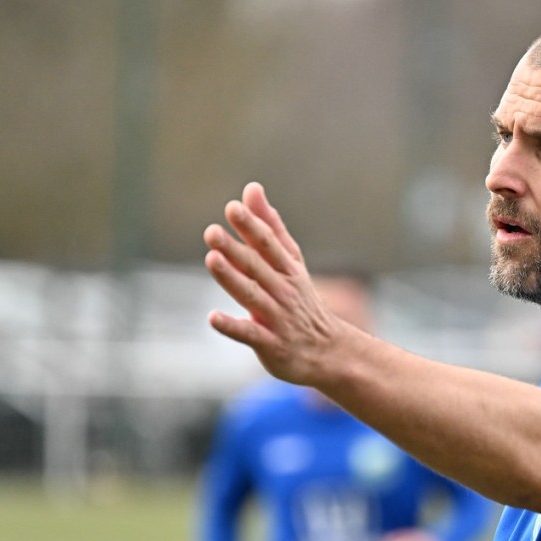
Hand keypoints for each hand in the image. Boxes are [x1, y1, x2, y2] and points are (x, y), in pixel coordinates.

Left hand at [204, 182, 342, 385]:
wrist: (329, 352)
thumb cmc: (301, 302)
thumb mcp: (291, 262)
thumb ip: (270, 227)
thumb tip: (251, 188)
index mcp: (288, 270)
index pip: (268, 245)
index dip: (251, 227)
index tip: (233, 208)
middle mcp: (283, 291)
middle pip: (257, 268)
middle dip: (235, 250)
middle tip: (211, 233)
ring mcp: (277, 318)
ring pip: (252, 296)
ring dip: (233, 279)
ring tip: (211, 260)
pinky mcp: (271, 345)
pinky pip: (251, 335)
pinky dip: (233, 326)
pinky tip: (213, 317)